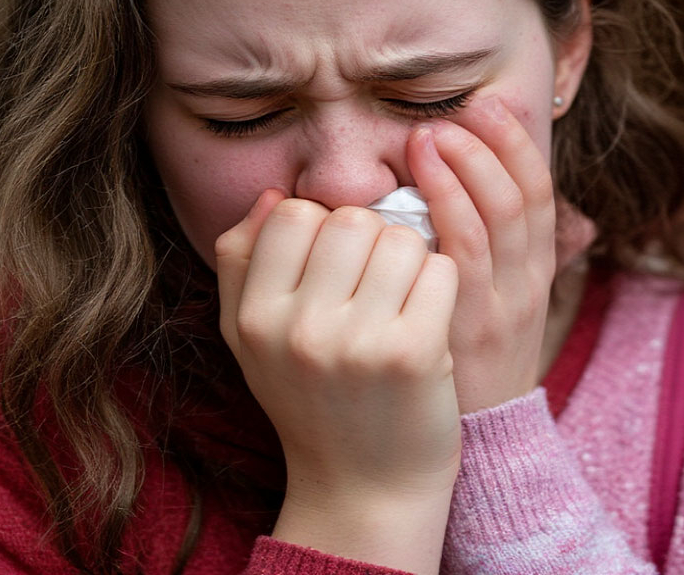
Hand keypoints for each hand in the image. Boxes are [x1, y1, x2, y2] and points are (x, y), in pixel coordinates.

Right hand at [215, 190, 460, 572]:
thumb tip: (273, 194)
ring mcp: (358, 342)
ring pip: (401, 237)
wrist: (364, 489)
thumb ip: (242, 263)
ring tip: (402, 300)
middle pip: (351, 218)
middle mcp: (300, 329)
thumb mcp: (252, 339)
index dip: (321, 227)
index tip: (335, 264)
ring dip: (411, 259)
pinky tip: (428, 318)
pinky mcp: (414, 353)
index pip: (292, 214)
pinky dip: (441, 284)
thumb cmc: (309, 400)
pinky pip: (440, 268)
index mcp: (255, 318)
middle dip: (372, 238)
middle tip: (376, 281)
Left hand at [406, 95, 558, 413]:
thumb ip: (495, 253)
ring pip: (496, 218)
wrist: (469, 448)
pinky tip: (421, 181)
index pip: (538, 193)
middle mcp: (526, 283)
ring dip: (465, 168)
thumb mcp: (497, 308)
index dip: (517, 146)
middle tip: (456, 113)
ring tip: (432, 135)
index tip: (490, 104)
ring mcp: (500, 304)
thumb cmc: (467, 365)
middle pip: (522, 197)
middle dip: (493, 146)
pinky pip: (462, 256)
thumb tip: (498, 197)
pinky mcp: (467, 327)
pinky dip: (447, 209)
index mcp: (533, 271)